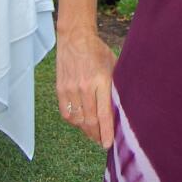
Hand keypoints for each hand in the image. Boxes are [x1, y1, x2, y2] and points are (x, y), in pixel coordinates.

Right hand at [56, 26, 116, 148]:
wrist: (75, 37)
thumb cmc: (97, 51)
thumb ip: (115, 86)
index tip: (108, 144)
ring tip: (93, 134)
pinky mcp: (60, 89)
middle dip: (96, 134)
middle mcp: (84, 87)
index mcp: (101, 80)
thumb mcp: (113, 65)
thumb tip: (121, 107)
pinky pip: (66, 114)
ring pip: (77, 120)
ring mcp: (70, 89)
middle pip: (89, 120)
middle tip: (102, 141)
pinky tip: (80, 122)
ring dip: (85, 130)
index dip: (106, 131)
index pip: (103, 113)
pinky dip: (74, 121)